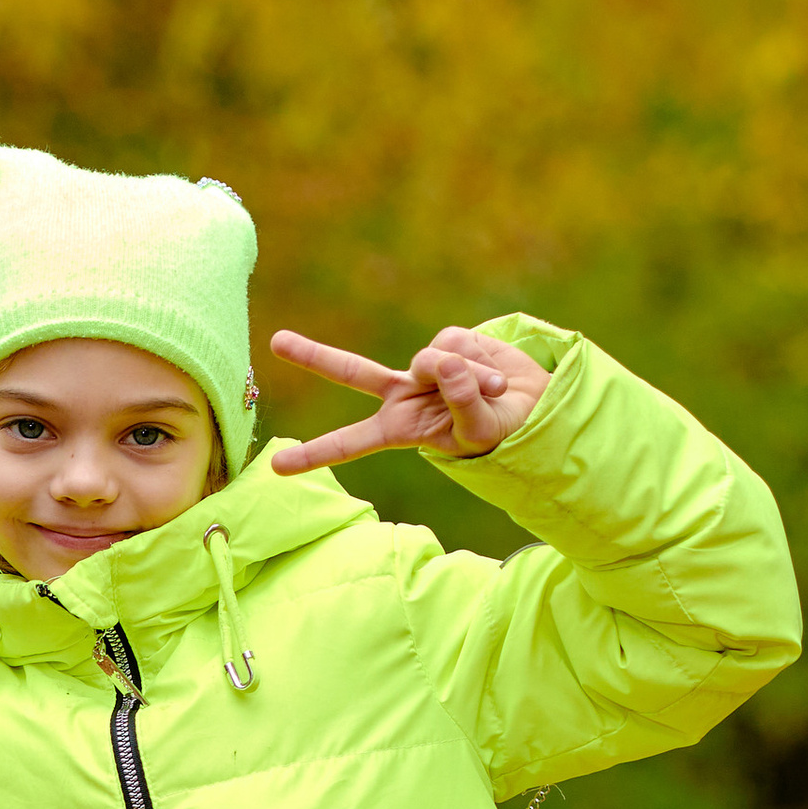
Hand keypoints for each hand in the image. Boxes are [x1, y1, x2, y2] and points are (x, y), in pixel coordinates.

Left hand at [269, 325, 547, 472]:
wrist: (531, 407)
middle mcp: (402, 395)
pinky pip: (459, 345)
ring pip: (431, 360)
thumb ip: (461, 402)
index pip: (350, 443)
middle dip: (314, 356)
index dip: (315, 455)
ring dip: (470, 378)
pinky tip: (494, 375)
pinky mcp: (450, 342)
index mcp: (399, 430)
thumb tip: (444, 363)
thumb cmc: (499, 433)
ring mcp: (424, 367)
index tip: (276, 466)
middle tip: (275, 341)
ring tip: (493, 393)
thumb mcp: (479, 433)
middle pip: (352, 373)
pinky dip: (482, 361)